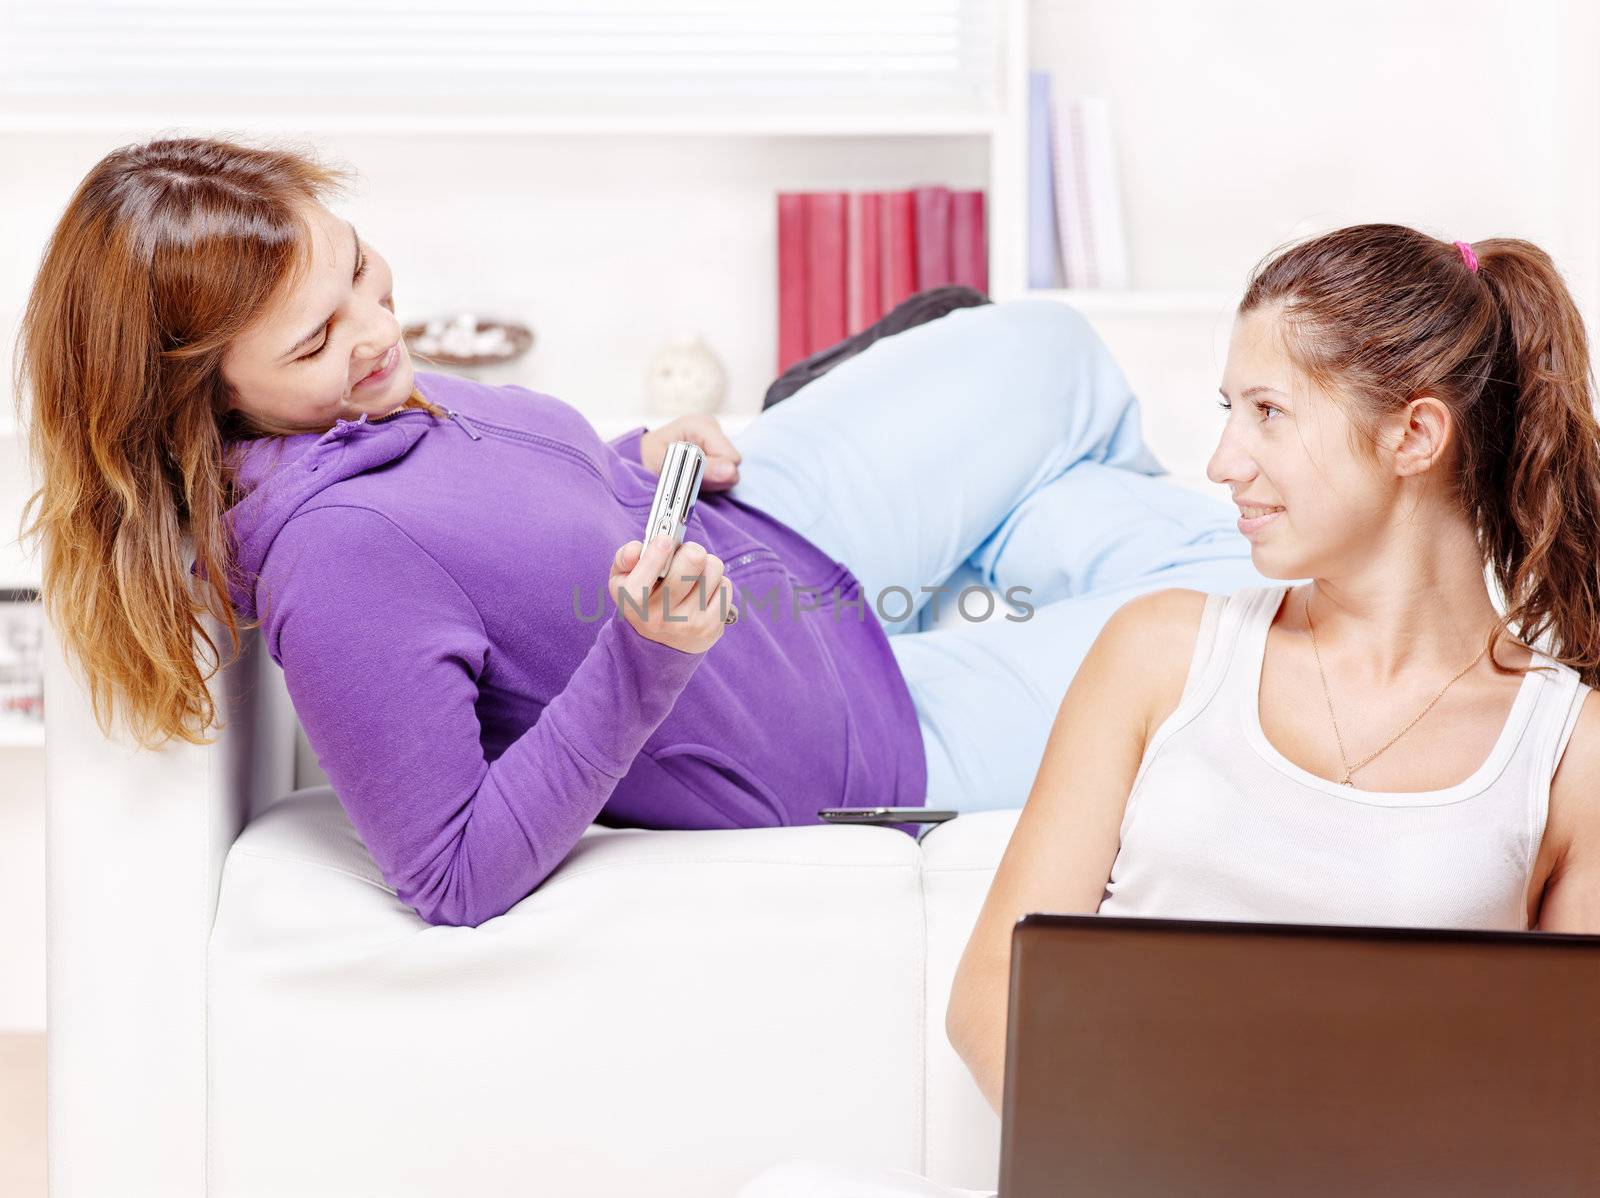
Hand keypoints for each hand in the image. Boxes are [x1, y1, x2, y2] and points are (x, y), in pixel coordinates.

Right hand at [608, 534, 735, 653]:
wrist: (658, 645)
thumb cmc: (642, 599)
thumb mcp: (622, 579)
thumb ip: (625, 557)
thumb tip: (637, 548)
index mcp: (633, 599)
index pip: (654, 563)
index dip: (662, 545)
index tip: (666, 541)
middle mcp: (659, 615)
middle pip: (694, 559)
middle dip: (691, 550)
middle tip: (686, 555)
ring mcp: (688, 623)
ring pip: (713, 568)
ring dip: (707, 566)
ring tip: (694, 576)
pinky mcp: (711, 628)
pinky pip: (725, 586)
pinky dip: (717, 583)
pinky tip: (704, 592)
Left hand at [639, 413, 741, 490]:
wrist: (639, 462)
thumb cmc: (647, 460)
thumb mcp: (669, 466)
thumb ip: (701, 469)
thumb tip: (731, 471)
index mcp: (700, 424)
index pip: (731, 457)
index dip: (715, 473)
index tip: (693, 478)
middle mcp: (711, 429)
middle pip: (732, 464)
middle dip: (714, 477)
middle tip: (689, 479)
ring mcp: (715, 440)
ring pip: (730, 472)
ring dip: (712, 481)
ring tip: (689, 477)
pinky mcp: (717, 453)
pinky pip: (725, 475)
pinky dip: (712, 482)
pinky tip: (695, 478)